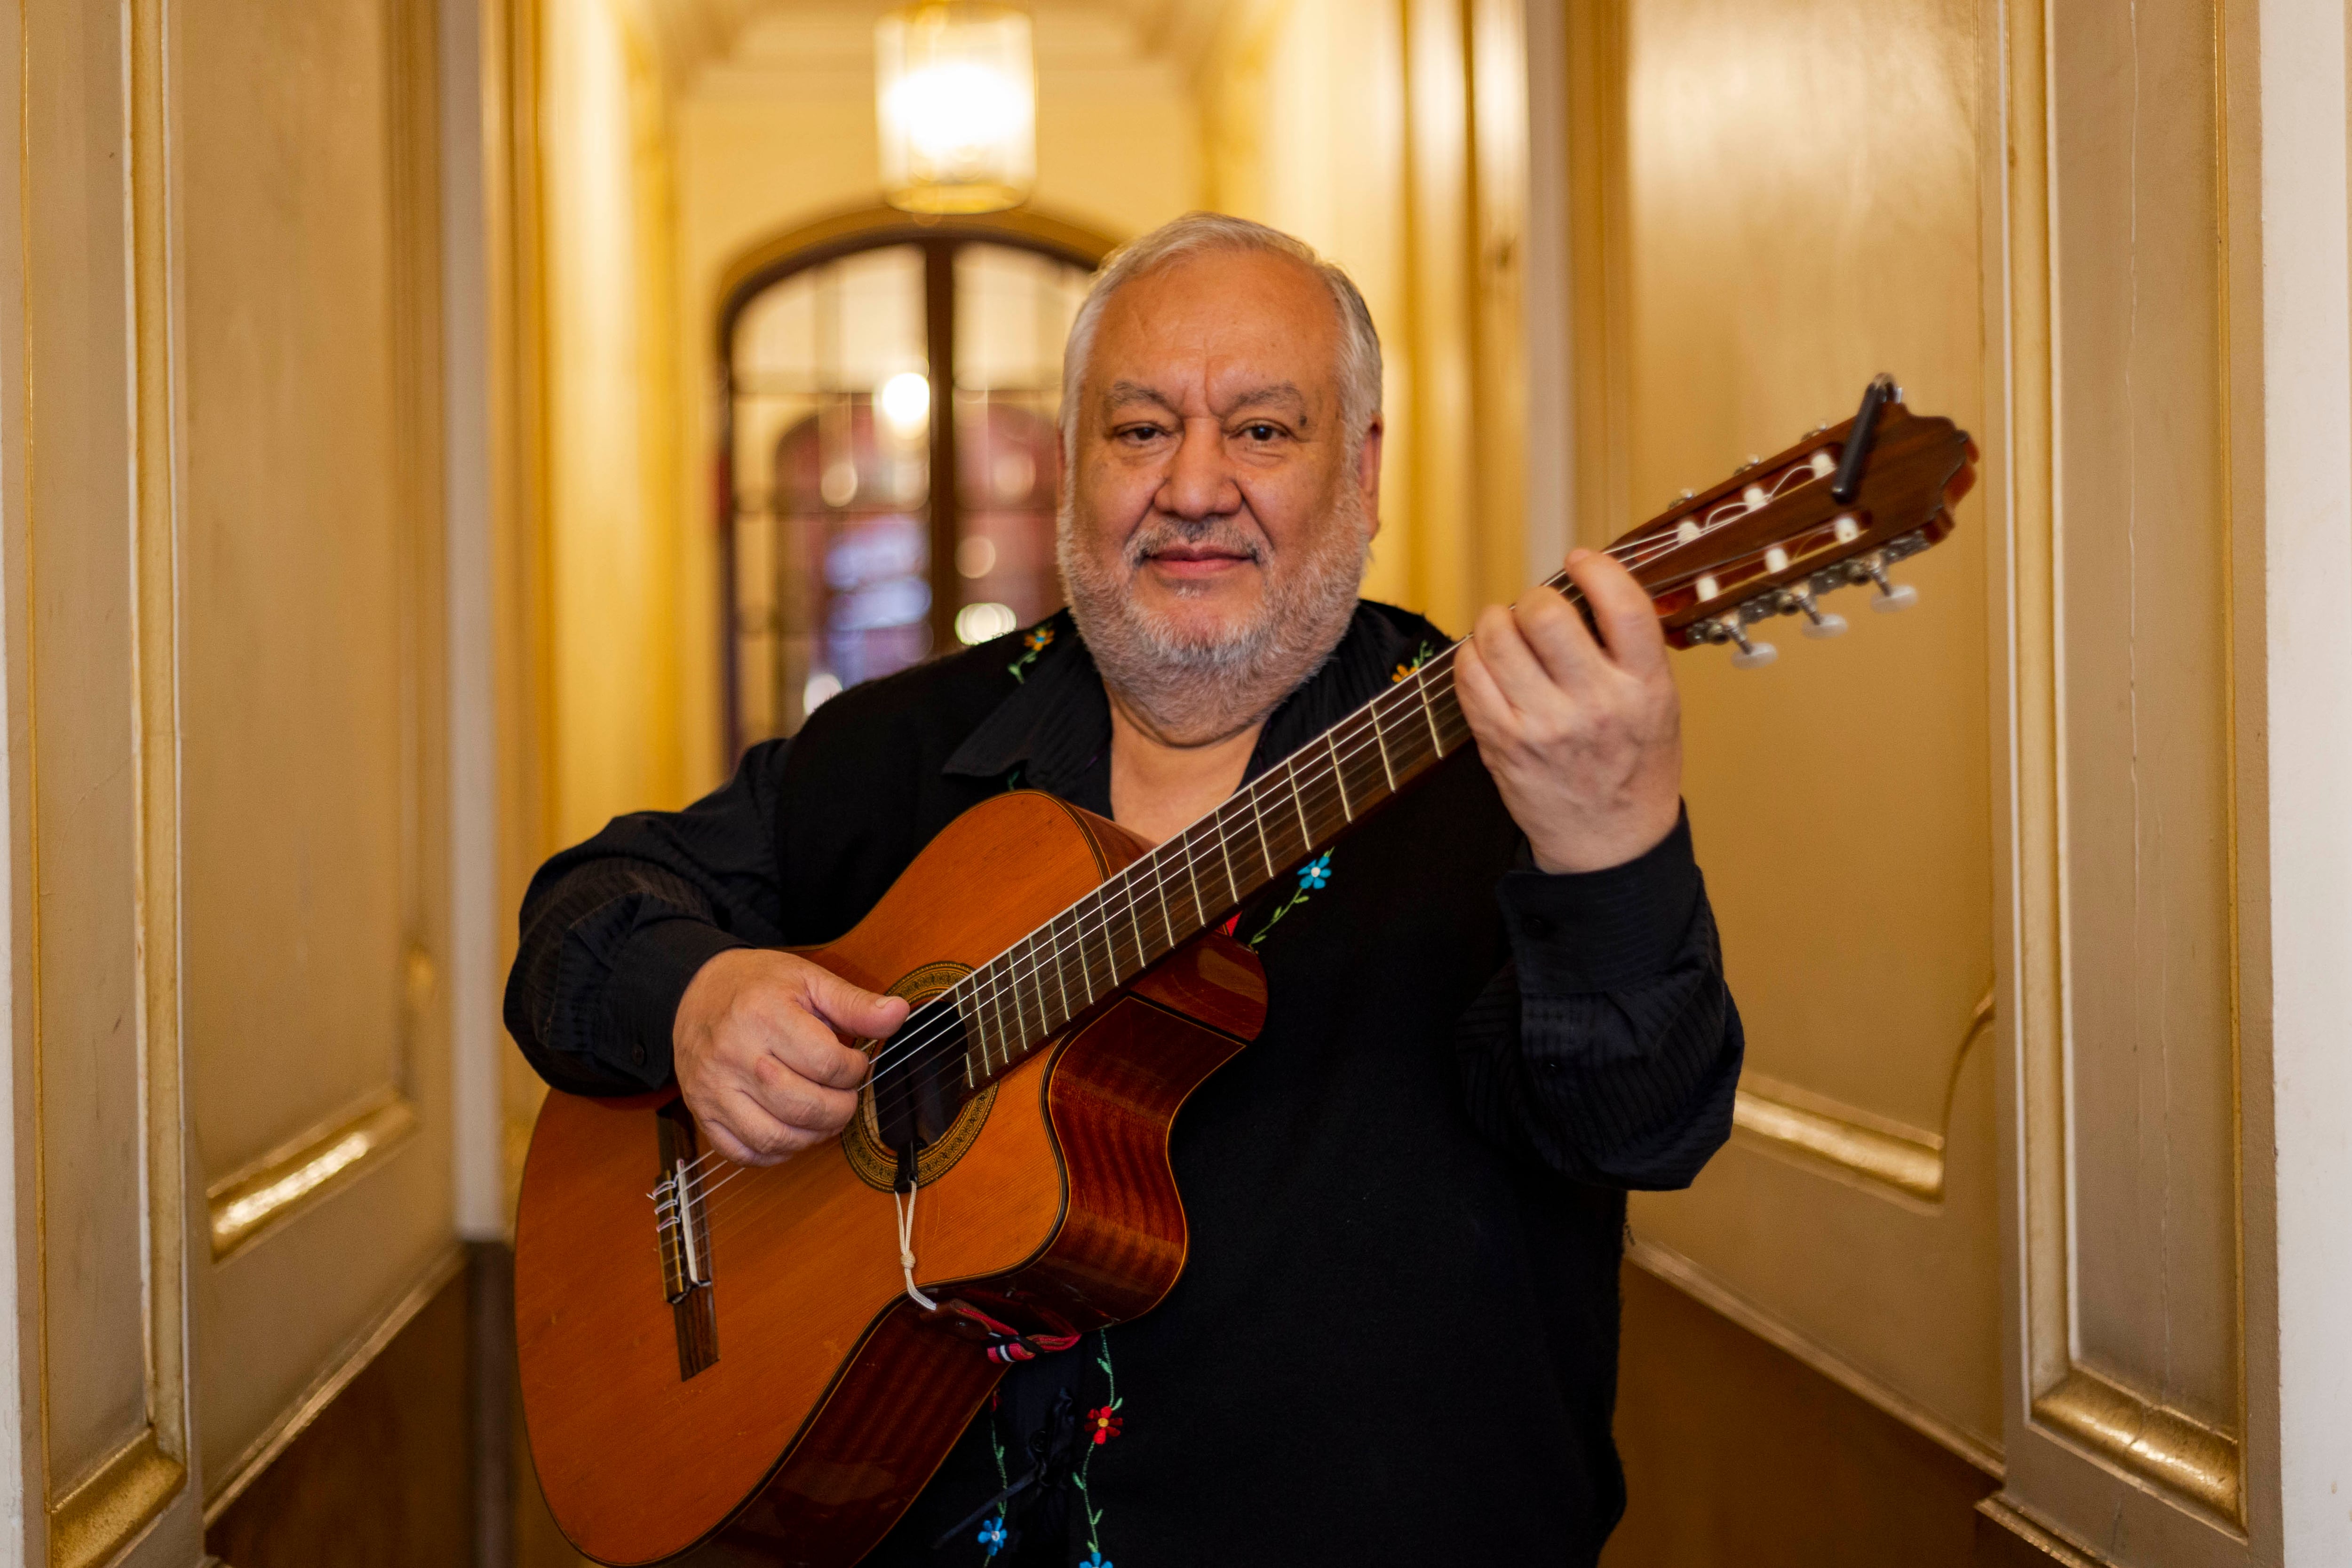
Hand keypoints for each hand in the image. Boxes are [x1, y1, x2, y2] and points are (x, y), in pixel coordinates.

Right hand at [672, 948, 909, 1165]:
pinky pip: (744, 1152)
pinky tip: (793, 1131)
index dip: (853, 1070)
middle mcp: (733, 1055)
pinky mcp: (702, 1112)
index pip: (826, 1064)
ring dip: (813, 1136)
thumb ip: (854, 1003)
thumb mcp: (809, 980)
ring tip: (825, 1114)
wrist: (695, 992)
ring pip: (774, 1138)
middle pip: (803, 1107)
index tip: (854, 1062)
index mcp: (763, 1015)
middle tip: (845, 1094)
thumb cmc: (758, 986)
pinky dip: (777, 1152)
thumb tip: (898, 1015)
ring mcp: (713, 1089)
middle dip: (840, 1108)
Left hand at [1455, 547, 1682, 873]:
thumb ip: (1630, 649)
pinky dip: (1471, 655)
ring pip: (1499, 638)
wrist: (1610, 841)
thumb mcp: (1658, 702)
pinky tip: (1486, 660)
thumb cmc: (1635, 766)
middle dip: (1535, 600)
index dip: (1597, 569)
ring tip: (1507, 631)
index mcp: (1645, 687)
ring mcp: (1544, 725)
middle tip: (1537, 612)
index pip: (1624, 605)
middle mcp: (1596, 703)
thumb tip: (1586, 589)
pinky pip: (1469, 675)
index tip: (1580, 560)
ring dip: (1496, 621)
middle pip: (1547, 615)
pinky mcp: (1503, 743)